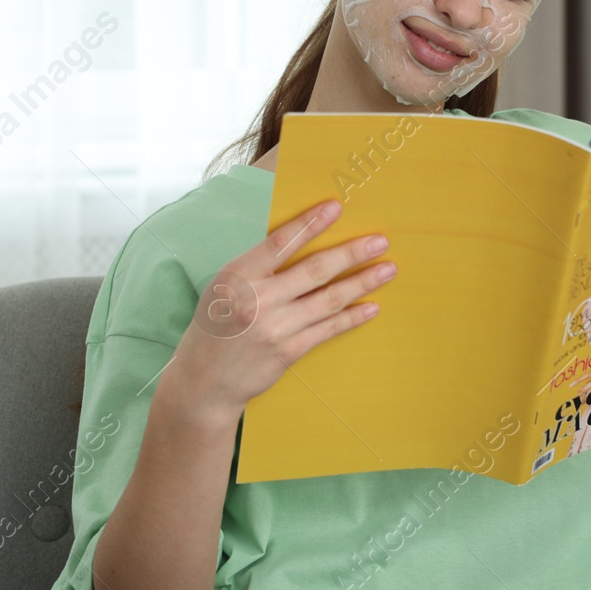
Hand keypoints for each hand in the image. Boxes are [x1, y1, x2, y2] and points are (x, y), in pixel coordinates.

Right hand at [170, 199, 395, 417]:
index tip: (335, 207)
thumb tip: (302, 239)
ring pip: (329, 299)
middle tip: (379, 241)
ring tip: (387, 269)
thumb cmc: (215, 326)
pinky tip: (371, 306)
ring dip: (362, 282)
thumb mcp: (224, 287)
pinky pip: (328, 329)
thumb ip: (258, 267)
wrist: (204, 382)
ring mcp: (275, 328)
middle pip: (314, 270)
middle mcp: (257, 300)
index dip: (309, 224)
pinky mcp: (289, 352)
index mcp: (237, 277)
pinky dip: (352, 317)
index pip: (279, 242)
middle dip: (351, 253)